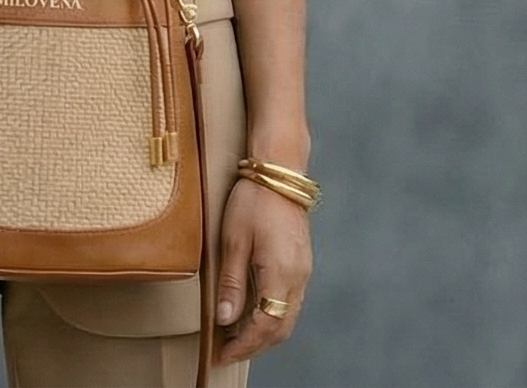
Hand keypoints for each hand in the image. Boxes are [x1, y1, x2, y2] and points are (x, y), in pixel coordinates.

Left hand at [212, 177, 311, 363]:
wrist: (280, 172)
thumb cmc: (253, 201)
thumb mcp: (234, 240)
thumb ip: (232, 283)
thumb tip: (226, 319)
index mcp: (281, 274)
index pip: (265, 326)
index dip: (244, 345)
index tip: (222, 355)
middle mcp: (298, 278)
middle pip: (280, 328)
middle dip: (255, 345)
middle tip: (227, 352)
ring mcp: (303, 271)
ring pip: (288, 317)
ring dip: (264, 332)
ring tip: (236, 337)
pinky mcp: (301, 263)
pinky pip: (290, 302)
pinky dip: (273, 316)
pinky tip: (253, 313)